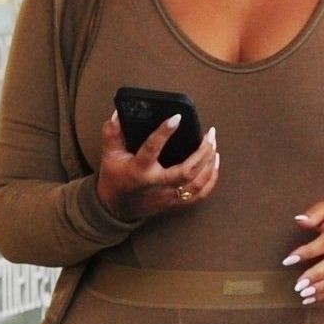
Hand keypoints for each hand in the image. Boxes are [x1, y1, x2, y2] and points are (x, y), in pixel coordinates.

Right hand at [95, 110, 218, 221]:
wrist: (117, 208)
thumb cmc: (115, 179)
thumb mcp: (109, 155)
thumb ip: (112, 133)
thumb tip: (118, 114)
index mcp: (140, 170)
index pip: (152, 149)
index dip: (164, 132)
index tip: (176, 117)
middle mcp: (157, 184)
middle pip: (186, 171)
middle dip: (202, 152)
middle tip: (209, 134)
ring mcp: (168, 195)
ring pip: (196, 183)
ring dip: (209, 163)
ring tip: (213, 144)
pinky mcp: (175, 202)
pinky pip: (199, 194)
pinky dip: (211, 179)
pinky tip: (215, 163)